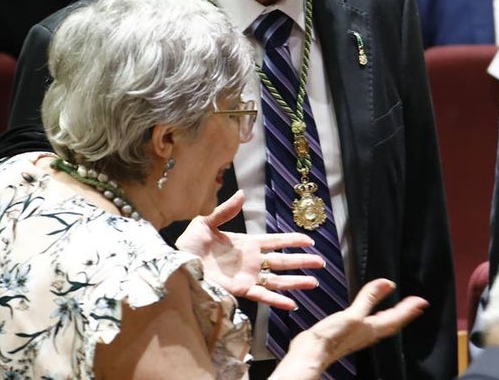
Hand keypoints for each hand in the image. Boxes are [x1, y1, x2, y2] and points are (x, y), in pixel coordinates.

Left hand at [176, 190, 323, 310]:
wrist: (177, 264)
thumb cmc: (189, 244)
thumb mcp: (206, 222)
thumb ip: (226, 210)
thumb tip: (242, 194)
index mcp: (247, 243)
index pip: (275, 241)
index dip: (292, 241)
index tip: (309, 241)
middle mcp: (252, 261)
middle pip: (282, 261)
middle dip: (302, 261)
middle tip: (321, 263)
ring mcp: (248, 277)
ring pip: (277, 280)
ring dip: (295, 281)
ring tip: (314, 282)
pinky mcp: (240, 290)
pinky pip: (263, 296)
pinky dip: (277, 300)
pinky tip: (292, 304)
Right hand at [274, 279, 428, 379]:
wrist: (313, 351)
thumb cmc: (333, 337)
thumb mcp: (353, 314)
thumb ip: (370, 298)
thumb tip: (387, 283)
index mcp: (373, 328)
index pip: (397, 317)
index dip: (410, 309)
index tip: (421, 301)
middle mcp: (369, 333)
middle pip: (393, 322)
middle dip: (405, 313)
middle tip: (416, 304)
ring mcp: (359, 334)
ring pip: (383, 324)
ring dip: (393, 315)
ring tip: (399, 308)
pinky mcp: (349, 333)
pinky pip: (370, 323)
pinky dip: (377, 316)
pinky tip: (371, 313)